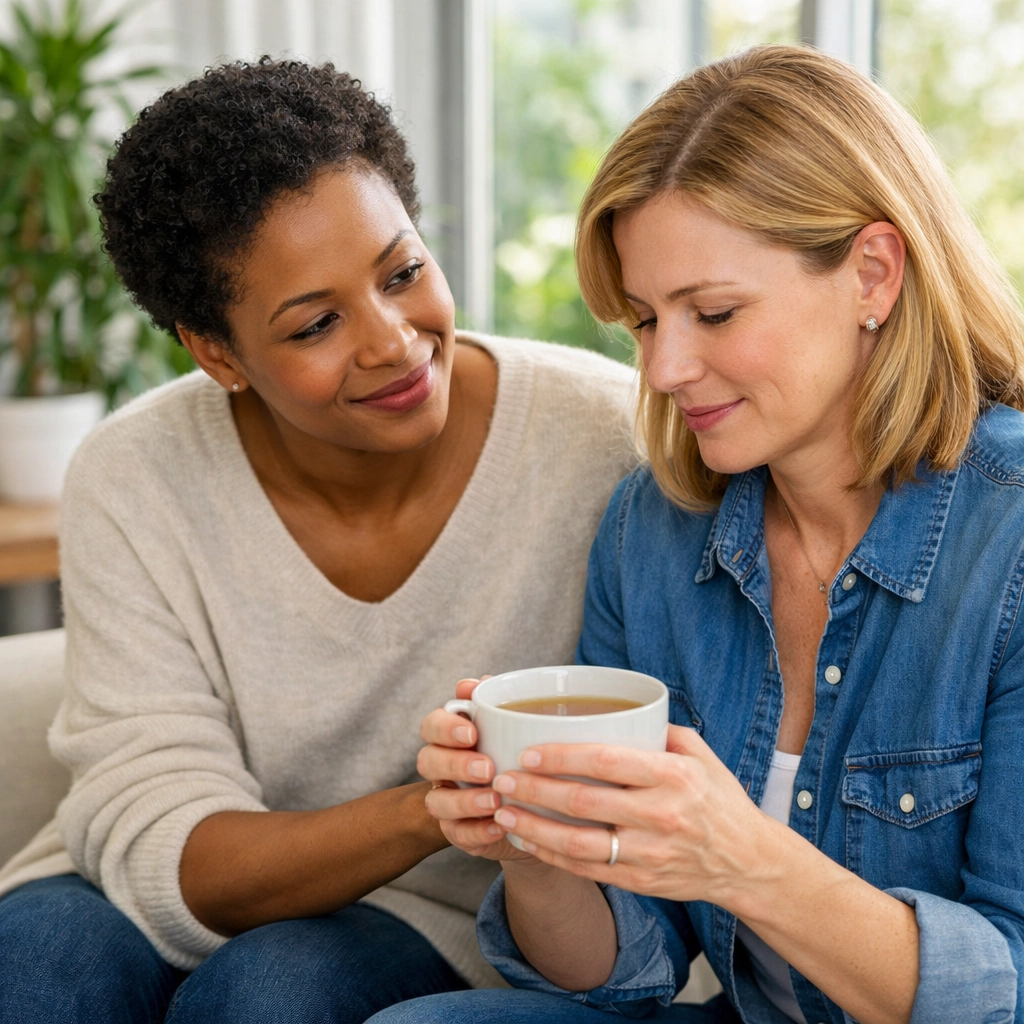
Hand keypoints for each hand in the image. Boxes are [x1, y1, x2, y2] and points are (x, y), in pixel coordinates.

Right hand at [417, 678, 533, 862]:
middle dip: (455, 764)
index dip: (446, 729)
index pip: (432, 725)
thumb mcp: (511, 725)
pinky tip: (500, 826)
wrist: (529, 802)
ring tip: (495, 800)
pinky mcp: (459, 832)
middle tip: (487, 768)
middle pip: (427, 761)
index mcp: (451, 736)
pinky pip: (458, 835)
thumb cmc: (515, 752)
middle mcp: (442, 768)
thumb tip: (480, 682)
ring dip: (464, 802)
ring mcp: (447, 801)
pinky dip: (478, 832)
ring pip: (437, 802)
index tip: (472, 734)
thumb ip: (494, 703)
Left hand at [486, 724, 781, 907]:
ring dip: (533, 827)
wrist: (749, 862)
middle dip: (534, 790)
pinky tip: (528, 840)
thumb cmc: (718, 799)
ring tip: (502, 812)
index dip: (562, 757)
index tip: (528, 752)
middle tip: (501, 779)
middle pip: (583, 802)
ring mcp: (650, 853)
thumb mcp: (698, 754)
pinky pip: (587, 870)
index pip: (606, 762)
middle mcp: (661, 816)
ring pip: (578, 843)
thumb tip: (611, 709)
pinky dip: (552, 856)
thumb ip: (657, 731)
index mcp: (673, 776)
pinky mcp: (641, 881)